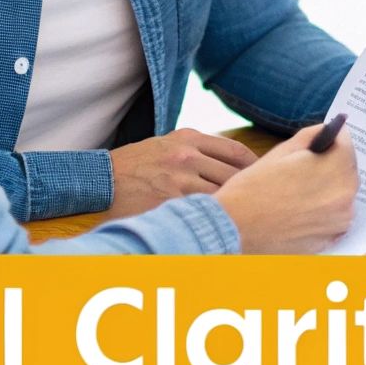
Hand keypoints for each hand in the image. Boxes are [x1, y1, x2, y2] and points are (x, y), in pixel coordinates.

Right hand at [107, 128, 258, 216]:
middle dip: (250, 190)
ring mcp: (179, 178)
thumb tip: (231, 165)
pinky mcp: (170, 200)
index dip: (255, 166)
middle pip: (235, 173)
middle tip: (262, 203)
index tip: (265, 177)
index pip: (235, 151)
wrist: (100, 181)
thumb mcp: (166, 144)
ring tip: (247, 219)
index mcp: (188, 137)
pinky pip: (203, 210)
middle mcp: (187, 154)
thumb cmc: (134, 166)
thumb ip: (197, 150)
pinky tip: (221, 227)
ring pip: (223, 193)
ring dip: (234, 207)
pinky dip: (214, 218)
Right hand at [213, 122, 359, 253]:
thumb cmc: (252, 189)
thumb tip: (327, 130)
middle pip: (347, 169)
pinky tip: (302, 207)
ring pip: (342, 193)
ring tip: (301, 187)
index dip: (334, 136)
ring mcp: (339, 221)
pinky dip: (325, 209)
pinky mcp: (330, 239)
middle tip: (310, 162)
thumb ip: (310, 137)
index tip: (328, 135)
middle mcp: (345, 196)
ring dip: (329, 186)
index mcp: (335, 169)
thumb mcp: (280, 152)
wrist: (233, 229)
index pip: (346, 143)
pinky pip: (335, 216)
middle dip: (333, 162)